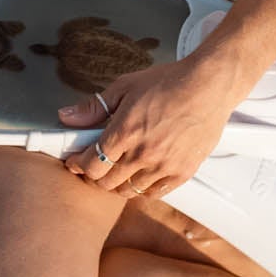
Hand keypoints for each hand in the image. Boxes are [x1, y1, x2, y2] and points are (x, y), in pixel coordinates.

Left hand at [57, 57, 236, 200]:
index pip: (91, 164)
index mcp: (125, 131)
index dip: (78, 165)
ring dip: (115, 184)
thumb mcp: (126, 86)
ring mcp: (162, 167)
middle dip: (94, 176)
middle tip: (93, 166)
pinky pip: (152, 194)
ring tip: (115, 171)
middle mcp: (142, 154)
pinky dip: (140, 189)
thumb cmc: (170, 82)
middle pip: (106, 182)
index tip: (75, 161)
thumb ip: (95, 106)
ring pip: (127, 191)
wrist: (208, 86)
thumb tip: (67, 116)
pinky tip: (138, 177)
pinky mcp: (181, 174)